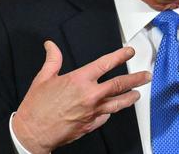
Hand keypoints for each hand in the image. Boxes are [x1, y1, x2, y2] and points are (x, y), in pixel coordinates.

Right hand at [12, 41, 150, 153]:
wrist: (32, 133)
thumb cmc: (36, 107)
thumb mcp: (43, 78)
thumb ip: (53, 59)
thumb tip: (51, 45)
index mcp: (79, 80)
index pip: (106, 64)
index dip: (120, 56)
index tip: (129, 52)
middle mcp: (89, 95)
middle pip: (119, 84)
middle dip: (136, 79)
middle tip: (145, 75)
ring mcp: (92, 111)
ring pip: (118, 103)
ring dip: (130, 97)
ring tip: (137, 94)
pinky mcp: (91, 125)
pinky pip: (106, 116)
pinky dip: (110, 111)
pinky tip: (113, 109)